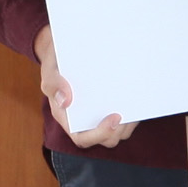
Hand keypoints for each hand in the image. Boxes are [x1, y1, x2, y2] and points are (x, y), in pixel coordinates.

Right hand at [35, 26, 133, 147]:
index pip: (82, 138)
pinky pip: (126, 119)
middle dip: (118, 131)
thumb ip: (53, 82)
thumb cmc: (57, 61)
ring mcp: (99, 114)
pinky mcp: (111, 106)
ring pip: (118, 131)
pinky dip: (134, 113)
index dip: (100, 134)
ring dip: (129, 124)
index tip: (115, 117)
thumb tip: (66, 100)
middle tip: (127, 114)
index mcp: (67, 117)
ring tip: (135, 104)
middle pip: (105, 139)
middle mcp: (84, 120)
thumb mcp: (50, 67)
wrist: (67, 47)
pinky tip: (138, 97)